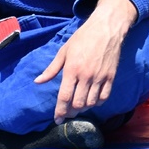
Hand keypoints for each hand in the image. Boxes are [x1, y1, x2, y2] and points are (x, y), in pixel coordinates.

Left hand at [35, 0, 137, 124]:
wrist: (107, 28)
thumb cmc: (83, 37)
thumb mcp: (64, 51)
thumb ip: (52, 69)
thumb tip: (38, 81)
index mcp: (72, 70)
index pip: (64, 97)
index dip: (59, 111)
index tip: (57, 119)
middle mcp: (86, 76)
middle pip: (78, 103)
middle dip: (71, 112)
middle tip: (68, 113)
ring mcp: (100, 77)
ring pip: (91, 102)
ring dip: (84, 108)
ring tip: (79, 106)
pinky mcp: (111, 76)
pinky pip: (104, 97)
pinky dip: (97, 102)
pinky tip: (92, 100)